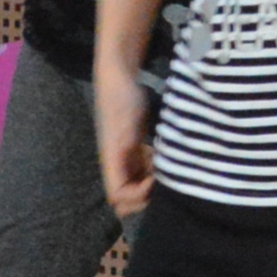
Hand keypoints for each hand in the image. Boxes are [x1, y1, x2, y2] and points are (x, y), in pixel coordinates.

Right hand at [94, 70, 154, 217]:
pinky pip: (144, 172)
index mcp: (110, 162)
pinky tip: (164, 158)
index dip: (138, 196)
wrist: (120, 78)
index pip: (118, 197)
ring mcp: (125, 158)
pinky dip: (155, 171)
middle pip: (126, 198)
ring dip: (153, 184)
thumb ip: (129, 155)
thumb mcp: (126, 127)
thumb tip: (139, 185)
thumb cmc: (121, 100)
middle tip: (164, 177)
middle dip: (146, 195)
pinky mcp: (135, 150)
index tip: (155, 179)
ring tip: (167, 167)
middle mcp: (116, 165)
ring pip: (137, 187)